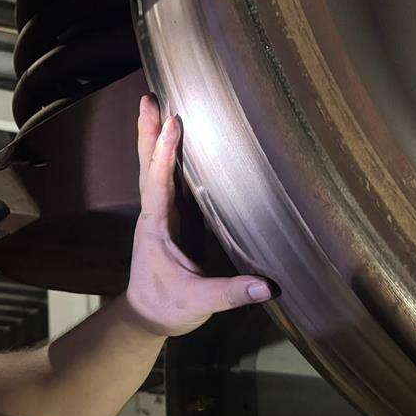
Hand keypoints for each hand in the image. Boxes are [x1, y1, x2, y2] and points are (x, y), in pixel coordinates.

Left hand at [124, 94, 272, 336]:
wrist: (148, 317)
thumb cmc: (167, 307)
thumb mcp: (199, 303)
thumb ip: (231, 294)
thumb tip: (267, 286)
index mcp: (157, 228)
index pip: (159, 185)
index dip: (165, 155)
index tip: (173, 124)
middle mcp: (156, 214)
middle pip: (149, 167)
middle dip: (149, 133)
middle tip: (147, 98)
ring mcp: (163, 214)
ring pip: (156, 169)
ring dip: (155, 138)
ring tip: (157, 105)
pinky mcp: (174, 219)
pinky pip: (170, 180)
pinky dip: (170, 156)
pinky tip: (180, 138)